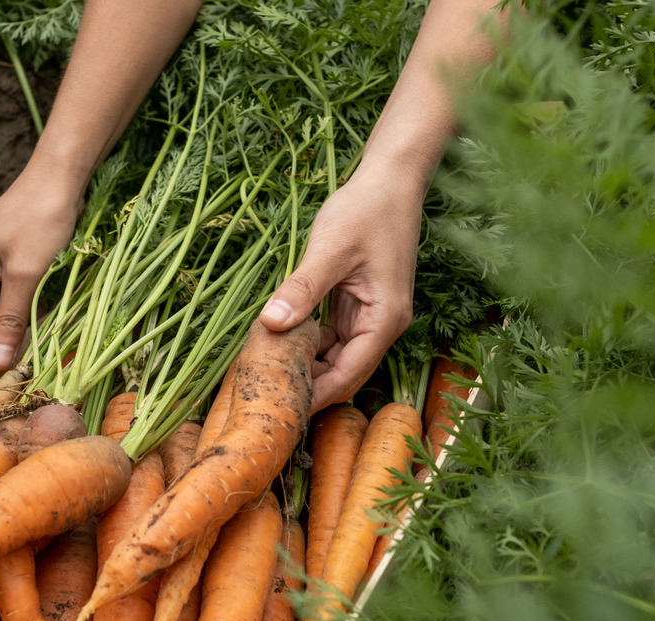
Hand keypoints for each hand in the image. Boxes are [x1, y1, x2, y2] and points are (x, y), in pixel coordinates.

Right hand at [0, 159, 84, 370]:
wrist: (58, 178)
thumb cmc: (41, 219)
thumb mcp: (26, 274)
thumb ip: (12, 320)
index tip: (21, 377)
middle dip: (1, 344)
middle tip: (30, 367)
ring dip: (13, 330)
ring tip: (38, 347)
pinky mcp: (0, 265)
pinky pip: (4, 300)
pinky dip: (20, 313)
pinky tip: (40, 323)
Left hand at [258, 166, 424, 413]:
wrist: (390, 180)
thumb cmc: (366, 211)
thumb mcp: (330, 250)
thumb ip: (302, 289)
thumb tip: (271, 324)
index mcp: (384, 321)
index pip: (349, 375)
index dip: (316, 394)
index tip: (280, 406)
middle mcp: (382, 325)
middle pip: (343, 372)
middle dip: (308, 384)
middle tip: (265, 390)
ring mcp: (370, 316)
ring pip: (335, 356)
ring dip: (306, 363)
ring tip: (266, 368)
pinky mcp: (357, 305)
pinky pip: (331, 336)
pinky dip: (308, 342)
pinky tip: (280, 339)